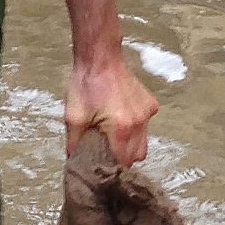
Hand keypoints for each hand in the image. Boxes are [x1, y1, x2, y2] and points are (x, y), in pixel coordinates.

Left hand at [65, 44, 157, 167]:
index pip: (122, 162)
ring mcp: (147, 113)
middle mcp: (138, 123)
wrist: (100, 59)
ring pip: (144, 143)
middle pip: (136, 156)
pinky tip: (122, 118)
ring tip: (114, 135)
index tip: (103, 164)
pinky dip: (136, 128)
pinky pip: (146, 126)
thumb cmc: (86, 85)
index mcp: (120, 129)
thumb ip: (74, 143)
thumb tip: (73, 160)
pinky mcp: (151, 105)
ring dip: (131, 145)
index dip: (112, 166)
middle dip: (122, 158)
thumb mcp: (73, 117)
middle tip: (107, 150)